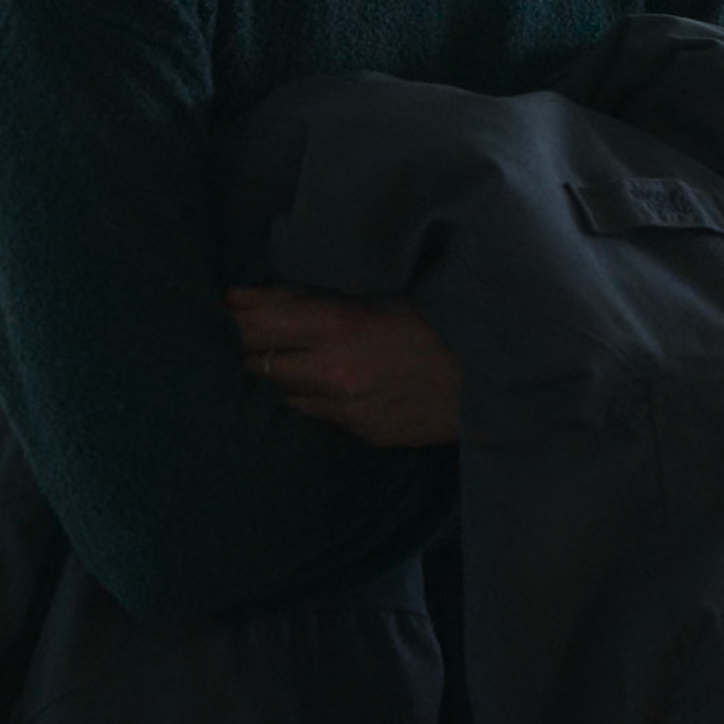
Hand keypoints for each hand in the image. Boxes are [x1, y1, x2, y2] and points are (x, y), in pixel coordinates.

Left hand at [229, 286, 462, 447]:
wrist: (501, 371)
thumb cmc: (446, 314)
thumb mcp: (383, 288)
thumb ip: (316, 293)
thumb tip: (250, 295)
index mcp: (340, 327)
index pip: (256, 324)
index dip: (232, 315)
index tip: (222, 305)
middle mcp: (335, 375)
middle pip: (256, 366)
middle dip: (240, 349)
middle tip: (230, 333)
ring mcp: (349, 412)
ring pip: (281, 398)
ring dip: (273, 378)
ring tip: (271, 359)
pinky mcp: (365, 435)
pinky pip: (317, 417)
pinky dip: (309, 398)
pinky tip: (317, 383)